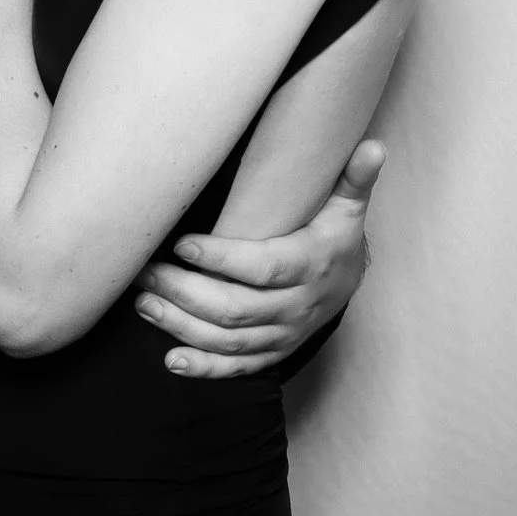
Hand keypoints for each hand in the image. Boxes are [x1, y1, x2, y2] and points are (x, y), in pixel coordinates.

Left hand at [132, 139, 384, 377]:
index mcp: (311, 266)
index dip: (222, 259)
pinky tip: (172, 361)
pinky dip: (204, 368)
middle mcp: (297, 307)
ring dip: (182, 325)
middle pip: (236, 308)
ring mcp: (284, 335)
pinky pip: (238, 368)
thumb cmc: (335, 236)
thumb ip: (353, 178)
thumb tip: (373, 147)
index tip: (182, 243)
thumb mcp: (346, 207)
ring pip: (229, 339)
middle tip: (146, 271)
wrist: (348, 283)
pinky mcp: (272, 353)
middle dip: (184, 292)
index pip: (263, 267)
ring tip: (144, 303)